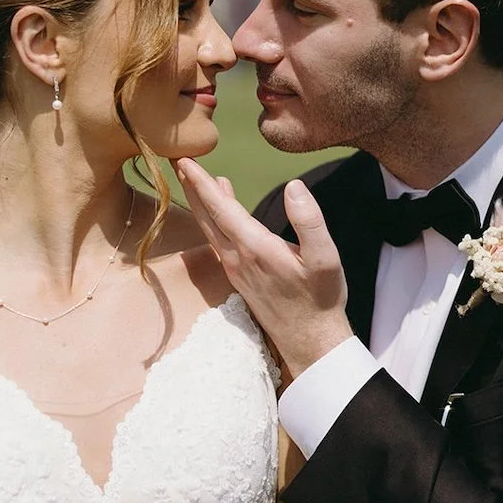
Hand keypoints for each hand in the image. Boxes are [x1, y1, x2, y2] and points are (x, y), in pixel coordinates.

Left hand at [175, 160, 352, 376]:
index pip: (222, 208)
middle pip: (207, 216)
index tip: (185, 160)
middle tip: (177, 161)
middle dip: (192, 187)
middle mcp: (238, 258)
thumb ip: (310, 221)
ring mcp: (236, 269)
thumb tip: (294, 187)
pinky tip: (221, 211)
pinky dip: (213, 220)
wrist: (310, 341)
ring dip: (200, 203)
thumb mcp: (326, 258)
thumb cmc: (320, 299)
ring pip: (210, 229)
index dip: (202, 183)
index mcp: (255, 248)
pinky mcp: (239, 277)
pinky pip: (218, 240)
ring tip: (194, 178)